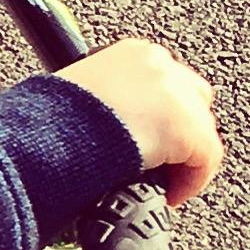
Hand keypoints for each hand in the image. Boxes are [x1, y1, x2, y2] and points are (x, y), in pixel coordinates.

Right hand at [55, 38, 226, 205]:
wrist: (44, 137)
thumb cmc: (46, 123)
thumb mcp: (76, 100)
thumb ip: (103, 106)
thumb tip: (104, 132)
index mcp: (131, 55)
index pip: (166, 82)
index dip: (161, 118)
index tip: (150, 143)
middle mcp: (157, 65)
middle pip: (193, 101)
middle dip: (180, 134)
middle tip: (159, 164)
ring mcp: (175, 93)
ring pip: (201, 131)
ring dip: (183, 159)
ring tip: (161, 183)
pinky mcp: (185, 127)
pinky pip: (205, 160)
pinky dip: (190, 181)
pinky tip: (168, 195)